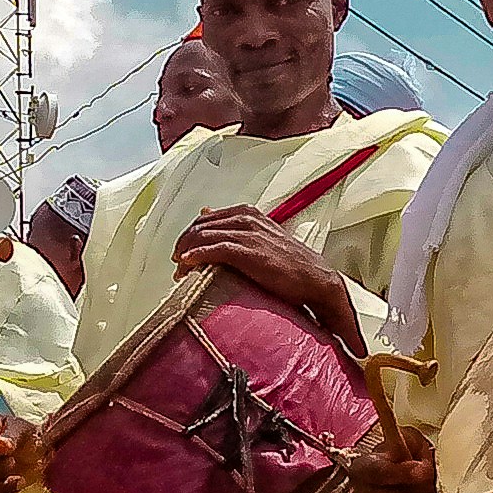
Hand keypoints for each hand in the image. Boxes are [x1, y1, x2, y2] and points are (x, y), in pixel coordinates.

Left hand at [172, 208, 347, 318]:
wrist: (315, 279)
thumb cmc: (289, 263)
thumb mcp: (260, 236)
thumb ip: (233, 225)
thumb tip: (204, 212)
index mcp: (247, 212)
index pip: (204, 219)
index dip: (189, 236)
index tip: (182, 254)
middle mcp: (246, 218)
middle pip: (200, 226)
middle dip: (184, 244)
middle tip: (177, 264)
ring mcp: (248, 233)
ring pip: (204, 236)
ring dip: (186, 253)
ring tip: (179, 271)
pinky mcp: (250, 252)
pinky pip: (214, 250)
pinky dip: (196, 256)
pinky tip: (187, 265)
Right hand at [346, 424, 441, 492]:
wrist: (399, 476)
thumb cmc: (403, 458)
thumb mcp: (408, 440)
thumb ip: (411, 444)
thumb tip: (417, 462)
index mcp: (363, 468)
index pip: (379, 473)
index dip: (404, 472)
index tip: (423, 468)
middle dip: (422, 488)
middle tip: (428, 478)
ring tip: (427, 491)